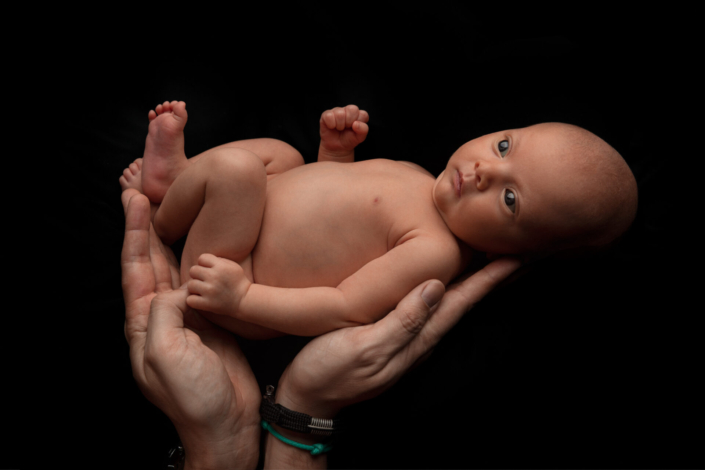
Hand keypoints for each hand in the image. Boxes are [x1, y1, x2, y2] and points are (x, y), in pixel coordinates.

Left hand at [121, 190, 260, 469]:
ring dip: (173, 235)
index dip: (135, 231)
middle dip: (148, 224)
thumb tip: (179, 286)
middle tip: (147, 189)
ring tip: (173, 206)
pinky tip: (208, 241)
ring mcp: (188, 316)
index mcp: (144, 321)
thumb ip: (165, 312)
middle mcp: (162, 313)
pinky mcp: (212, 319)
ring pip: (177, 266)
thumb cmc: (193, 397)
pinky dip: (203, 256)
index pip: (135, 266)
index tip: (134, 198)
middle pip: (152, 260)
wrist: (226, 422)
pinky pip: (205, 280)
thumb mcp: (167, 353)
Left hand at [187, 253, 251, 316]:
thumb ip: (218, 260)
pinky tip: (200, 299)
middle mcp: (214, 277)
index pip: (202, 258)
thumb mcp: (233, 266)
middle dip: (197, 275)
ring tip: (202, 290)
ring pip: (190, 284)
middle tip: (204, 280)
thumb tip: (203, 260)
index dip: (204, 263)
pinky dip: (193, 300)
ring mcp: (210, 291)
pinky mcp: (207, 304)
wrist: (245, 300)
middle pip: (193, 270)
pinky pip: (190, 299)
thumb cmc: (238, 281)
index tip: (209, 270)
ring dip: (195, 287)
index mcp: (221, 266)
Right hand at [274, 257, 521, 418]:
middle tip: (523, 250)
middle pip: (465, 301)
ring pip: (450, 302)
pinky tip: (446, 278)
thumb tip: (435, 287)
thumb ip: (401, 321)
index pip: (463, 301)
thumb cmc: (328, 373)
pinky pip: (429, 305)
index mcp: (416, 338)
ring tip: (495, 258)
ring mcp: (407, 338)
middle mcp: (419, 338)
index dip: (492, 278)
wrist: (306, 401)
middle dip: (494, 277)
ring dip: (476, 280)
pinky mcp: (392, 335)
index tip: (519, 255)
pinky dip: (448, 288)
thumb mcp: (362, 347)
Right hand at [318, 104, 368, 161]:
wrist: (336, 148)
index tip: (354, 130)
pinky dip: (331, 125)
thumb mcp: (359, 137)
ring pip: (340, 113)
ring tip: (339, 129)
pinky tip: (332, 127)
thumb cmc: (348, 140)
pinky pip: (329, 116)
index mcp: (358, 114)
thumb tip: (356, 124)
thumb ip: (363, 130)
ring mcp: (337, 111)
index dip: (359, 124)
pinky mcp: (326, 114)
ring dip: (340, 125)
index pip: (363, 114)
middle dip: (349, 122)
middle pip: (352, 109)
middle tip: (346, 128)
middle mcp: (348, 110)